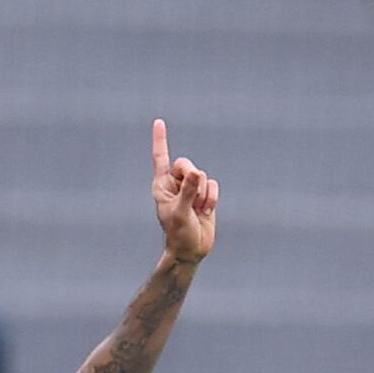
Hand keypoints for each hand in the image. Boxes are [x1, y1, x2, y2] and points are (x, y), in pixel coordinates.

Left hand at [151, 119, 217, 264]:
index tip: (159, 122)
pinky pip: (214, 185)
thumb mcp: (181, 213)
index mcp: (162, 185)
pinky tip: (206, 212)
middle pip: (188, 165)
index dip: (161, 140)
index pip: (161, 157)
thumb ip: (188, 191)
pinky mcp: (205, 195)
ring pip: (203, 176)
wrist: (192, 250)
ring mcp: (191, 188)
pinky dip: (212, 199)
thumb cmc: (179, 234)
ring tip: (197, 211)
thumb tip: (196, 173)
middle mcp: (176, 183)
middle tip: (192, 201)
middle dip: (194, 182)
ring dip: (203, 195)